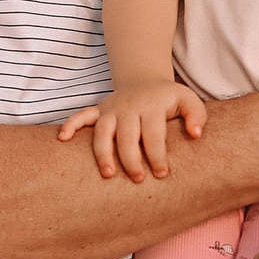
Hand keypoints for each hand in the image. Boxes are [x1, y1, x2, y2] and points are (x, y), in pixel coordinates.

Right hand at [58, 80, 207, 180]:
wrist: (144, 80)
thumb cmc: (168, 98)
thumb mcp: (188, 100)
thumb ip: (196, 115)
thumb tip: (195, 134)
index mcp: (151, 106)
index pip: (154, 134)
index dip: (157, 155)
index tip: (162, 174)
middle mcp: (128, 107)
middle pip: (127, 136)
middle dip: (131, 159)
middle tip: (138, 179)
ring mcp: (111, 108)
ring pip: (102, 131)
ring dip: (103, 152)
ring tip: (108, 174)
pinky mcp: (99, 109)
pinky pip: (81, 116)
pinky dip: (70, 125)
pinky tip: (62, 139)